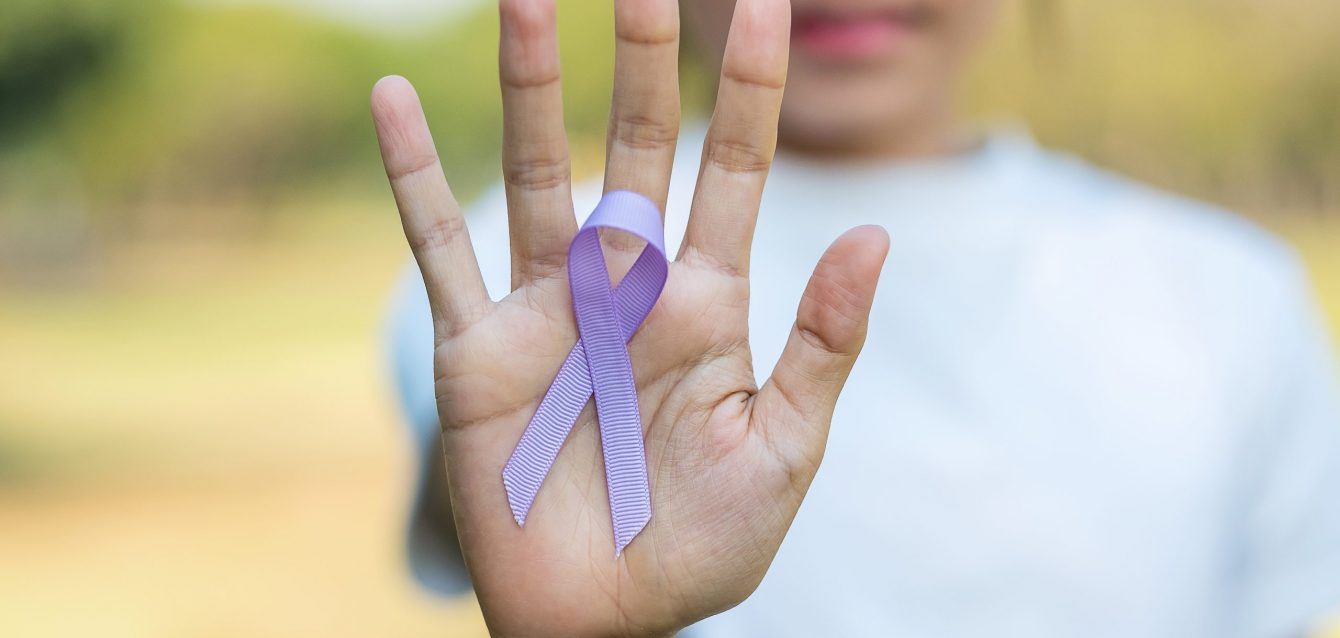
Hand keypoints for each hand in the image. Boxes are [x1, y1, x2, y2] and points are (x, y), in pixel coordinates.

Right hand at [371, 0, 887, 634]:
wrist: (602, 619)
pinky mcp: (475, 346)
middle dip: (644, 56)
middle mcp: (626, 284)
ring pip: (539, 172)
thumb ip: (823, 342)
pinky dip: (412, 176)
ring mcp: (547, 307)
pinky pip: (438, 245)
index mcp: (707, 302)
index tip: (767, 2)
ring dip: (532, 88)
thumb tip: (874, 234)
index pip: (734, 169)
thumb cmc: (702, 543)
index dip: (752, 88)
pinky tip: (393, 101)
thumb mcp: (783, 448)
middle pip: (638, 144)